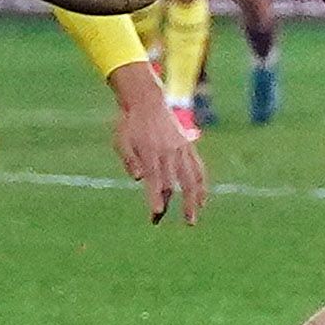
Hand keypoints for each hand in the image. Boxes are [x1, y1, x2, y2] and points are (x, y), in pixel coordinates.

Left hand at [111, 82, 208, 224]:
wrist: (146, 101)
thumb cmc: (130, 124)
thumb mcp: (121, 140)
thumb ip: (129, 159)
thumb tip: (137, 178)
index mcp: (150, 152)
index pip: (154, 179)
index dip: (155, 197)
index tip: (156, 212)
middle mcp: (168, 152)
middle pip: (173, 183)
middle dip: (174, 205)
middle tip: (175, 223)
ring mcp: (180, 150)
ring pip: (191, 178)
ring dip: (193, 200)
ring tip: (192, 219)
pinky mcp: (187, 147)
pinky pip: (198, 168)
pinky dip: (202, 184)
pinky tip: (202, 200)